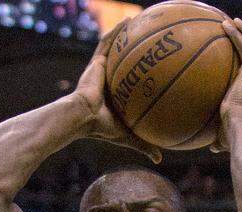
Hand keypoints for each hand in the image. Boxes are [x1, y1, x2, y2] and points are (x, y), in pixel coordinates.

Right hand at [72, 21, 161, 163]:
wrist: (81, 117)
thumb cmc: (101, 128)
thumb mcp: (128, 136)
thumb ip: (144, 145)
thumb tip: (160, 160)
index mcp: (115, 95)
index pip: (130, 83)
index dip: (141, 75)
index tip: (155, 69)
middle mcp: (108, 80)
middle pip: (124, 62)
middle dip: (136, 50)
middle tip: (153, 41)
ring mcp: (101, 69)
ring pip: (116, 49)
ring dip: (126, 35)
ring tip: (140, 22)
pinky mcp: (96, 62)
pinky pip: (107, 42)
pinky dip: (117, 31)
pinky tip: (129, 20)